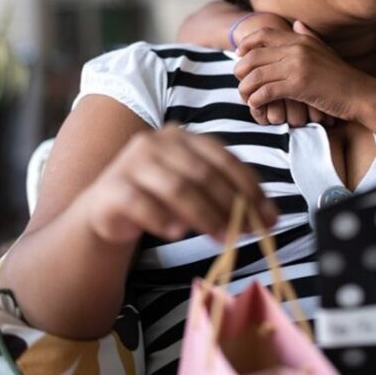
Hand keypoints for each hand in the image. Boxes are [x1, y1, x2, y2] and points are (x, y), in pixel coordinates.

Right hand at [76, 125, 276, 244]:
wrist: (106, 208)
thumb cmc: (158, 197)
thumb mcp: (195, 189)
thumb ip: (226, 194)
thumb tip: (269, 217)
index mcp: (183, 137)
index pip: (224, 159)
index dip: (250, 188)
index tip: (269, 216)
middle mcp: (157, 142)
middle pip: (203, 174)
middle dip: (231, 206)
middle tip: (247, 233)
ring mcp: (132, 162)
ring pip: (177, 189)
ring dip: (205, 217)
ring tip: (222, 239)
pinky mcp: (113, 188)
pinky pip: (143, 205)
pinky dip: (163, 220)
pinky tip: (176, 234)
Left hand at [236, 23, 333, 127]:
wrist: (360, 94)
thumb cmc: (342, 76)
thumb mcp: (325, 50)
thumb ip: (309, 36)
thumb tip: (296, 22)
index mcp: (301, 39)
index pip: (264, 34)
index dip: (247, 43)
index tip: (239, 55)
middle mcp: (296, 49)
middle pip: (254, 54)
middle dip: (240, 69)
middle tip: (239, 81)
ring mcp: (297, 66)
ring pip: (256, 75)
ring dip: (245, 88)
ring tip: (246, 97)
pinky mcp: (298, 86)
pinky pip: (266, 92)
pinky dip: (256, 101)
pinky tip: (257, 107)